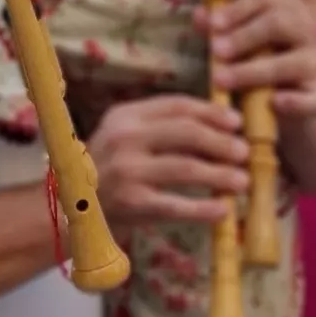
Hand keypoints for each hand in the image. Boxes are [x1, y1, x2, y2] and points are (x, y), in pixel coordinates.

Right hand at [88, 94, 249, 222]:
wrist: (70, 208)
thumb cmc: (106, 170)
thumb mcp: (124, 137)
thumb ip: (161, 127)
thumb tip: (220, 126)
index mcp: (125, 115)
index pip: (177, 106)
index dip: (211, 112)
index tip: (237, 122)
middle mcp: (124, 138)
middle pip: (186, 133)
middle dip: (221, 142)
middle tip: (244, 152)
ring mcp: (127, 171)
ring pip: (186, 168)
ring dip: (220, 174)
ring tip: (242, 180)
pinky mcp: (131, 203)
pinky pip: (176, 206)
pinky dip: (203, 209)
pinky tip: (223, 210)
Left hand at [204, 0, 315, 118]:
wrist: (296, 96)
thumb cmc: (262, 58)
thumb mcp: (240, 39)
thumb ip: (220, 27)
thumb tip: (199, 16)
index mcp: (288, 9)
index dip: (238, 9)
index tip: (214, 24)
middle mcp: (308, 31)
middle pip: (281, 24)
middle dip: (246, 37)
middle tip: (216, 51)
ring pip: (295, 63)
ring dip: (256, 71)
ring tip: (223, 80)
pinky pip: (313, 99)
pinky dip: (294, 101)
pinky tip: (273, 103)